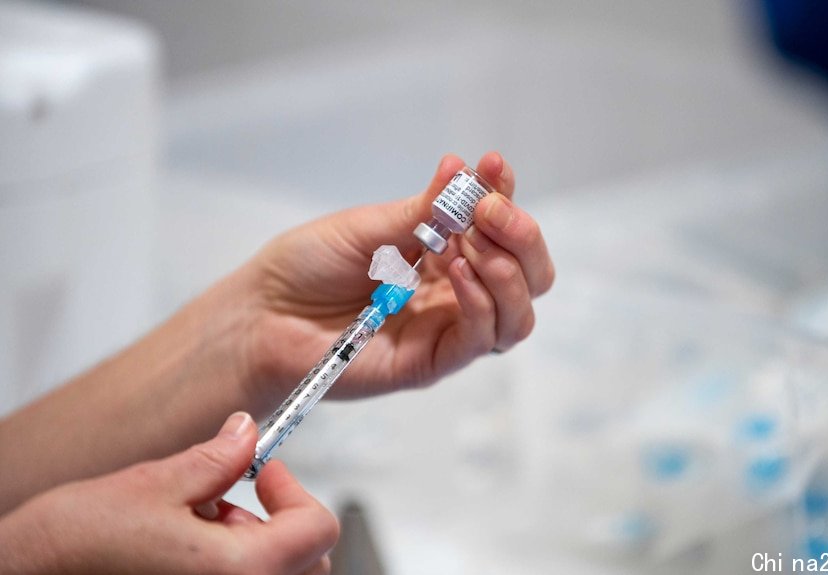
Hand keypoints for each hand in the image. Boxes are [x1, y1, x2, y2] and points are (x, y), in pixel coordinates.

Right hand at [0, 413, 337, 574]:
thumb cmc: (70, 551)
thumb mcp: (153, 485)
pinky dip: (231, 567)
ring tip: (193, 523)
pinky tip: (182, 549)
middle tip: (234, 497)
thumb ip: (217, 459)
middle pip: (306, 562)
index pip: (318, 529)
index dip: (295, 490)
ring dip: (252, 545)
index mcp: (241, 574)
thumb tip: (247, 433)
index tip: (265, 472)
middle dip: (279, 521)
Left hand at [240, 151, 554, 399]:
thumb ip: (420, 211)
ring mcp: (447, 329)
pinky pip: (480, 340)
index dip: (505, 195)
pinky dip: (481, 304)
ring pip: (517, 314)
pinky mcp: (431, 363)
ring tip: (473, 244)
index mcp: (444, 253)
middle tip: (490, 210)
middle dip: (523, 237)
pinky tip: (457, 273)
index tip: (491, 164)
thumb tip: (461, 168)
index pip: (499, 227)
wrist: (263, 314)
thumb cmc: (307, 265)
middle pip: (528, 275)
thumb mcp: (368, 227)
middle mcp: (455, 292)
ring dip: (508, 273)